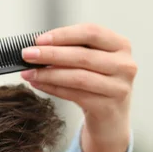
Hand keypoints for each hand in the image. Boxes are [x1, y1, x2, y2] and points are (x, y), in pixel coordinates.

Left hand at [20, 23, 137, 151]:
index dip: (63, 35)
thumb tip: (37, 48)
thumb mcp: (90, 63)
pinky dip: (52, 88)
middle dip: (50, 54)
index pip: (91, 32)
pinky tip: (38, 84)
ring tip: (28, 72)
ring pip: (78, 77)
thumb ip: (70, 52)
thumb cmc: (97, 84)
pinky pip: (74, 95)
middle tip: (27, 55)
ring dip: (48, 73)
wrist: (111, 119)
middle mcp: (124, 64)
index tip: (39, 40)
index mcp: (120, 46)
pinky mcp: (108, 106)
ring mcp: (118, 87)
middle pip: (83, 55)